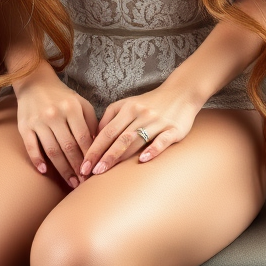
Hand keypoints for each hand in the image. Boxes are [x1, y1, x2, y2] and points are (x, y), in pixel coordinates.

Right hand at [13, 62, 98, 188]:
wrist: (35, 82)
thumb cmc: (62, 96)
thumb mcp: (81, 103)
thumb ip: (91, 122)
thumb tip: (98, 146)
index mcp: (71, 108)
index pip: (83, 138)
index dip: (89, 157)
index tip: (94, 171)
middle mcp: (55, 114)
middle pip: (68, 147)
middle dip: (77, 168)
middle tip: (83, 183)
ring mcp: (38, 120)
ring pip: (52, 151)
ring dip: (62, 170)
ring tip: (71, 182)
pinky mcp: (25, 126)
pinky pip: (31, 147)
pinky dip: (37, 160)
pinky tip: (44, 171)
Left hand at [79, 80, 200, 177]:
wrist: (181, 92)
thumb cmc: (151, 102)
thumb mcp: (128, 104)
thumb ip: (111, 117)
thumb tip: (94, 138)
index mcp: (128, 108)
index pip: (107, 131)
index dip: (94, 148)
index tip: (83, 164)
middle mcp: (141, 114)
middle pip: (118, 137)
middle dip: (102, 156)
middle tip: (89, 173)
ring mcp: (157, 122)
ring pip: (135, 140)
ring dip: (119, 157)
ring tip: (105, 172)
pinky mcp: (173, 129)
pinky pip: (162, 141)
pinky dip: (152, 150)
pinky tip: (143, 160)